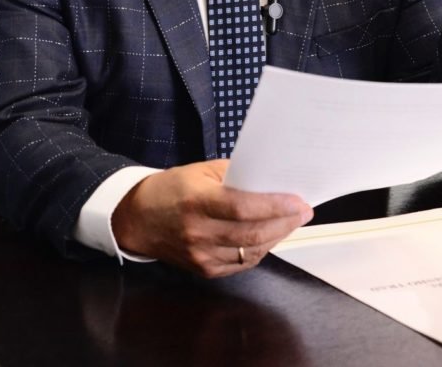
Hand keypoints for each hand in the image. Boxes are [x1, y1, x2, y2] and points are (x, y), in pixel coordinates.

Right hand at [111, 160, 312, 277]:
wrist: (138, 219)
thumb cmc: (171, 189)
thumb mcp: (199, 171)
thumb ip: (233, 174)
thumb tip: (268, 179)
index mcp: (196, 202)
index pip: (243, 207)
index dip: (274, 206)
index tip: (298, 200)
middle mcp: (198, 232)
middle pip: (252, 232)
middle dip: (285, 222)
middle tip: (304, 211)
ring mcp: (201, 255)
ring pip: (251, 251)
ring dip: (277, 236)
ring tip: (292, 221)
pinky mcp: (204, 270)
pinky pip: (242, 263)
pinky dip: (260, 249)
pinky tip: (270, 235)